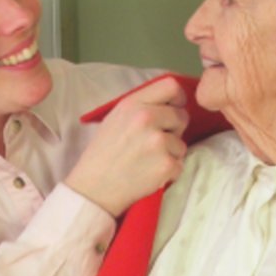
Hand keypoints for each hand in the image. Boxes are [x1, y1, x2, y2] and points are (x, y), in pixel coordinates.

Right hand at [66, 77, 188, 216]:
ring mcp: (158, 142)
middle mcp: (147, 118)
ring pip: (181, 144)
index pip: (171, 86)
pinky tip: (149, 174)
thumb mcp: (115, 119)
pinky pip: (180, 164)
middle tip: (154, 144)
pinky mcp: (166, 165)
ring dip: (170, 154)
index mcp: (133, 104)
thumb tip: (169, 104)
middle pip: (182, 116)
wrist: (93, 189)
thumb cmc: (102, 155)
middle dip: (173, 130)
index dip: (177, 99)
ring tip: (147, 161)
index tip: (174, 109)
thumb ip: (141, 107)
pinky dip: (169, 172)